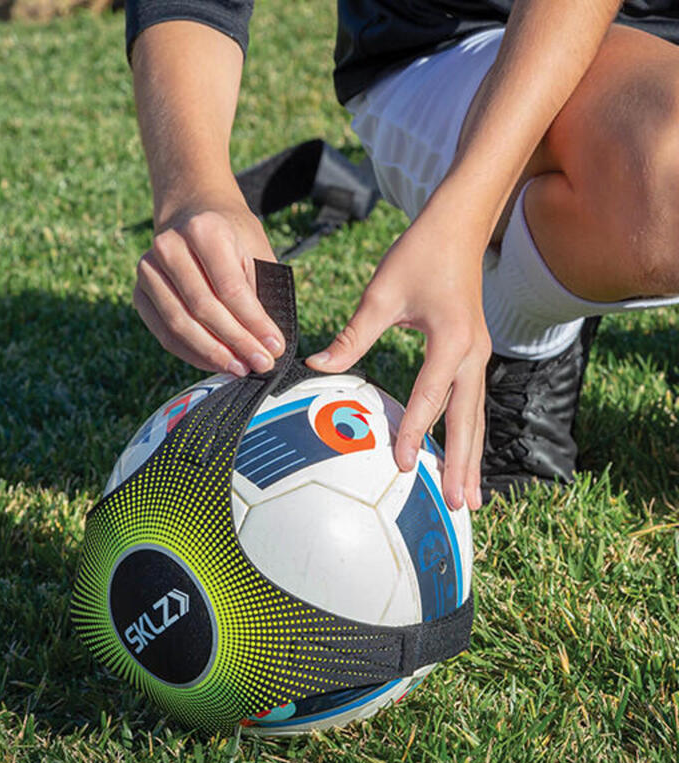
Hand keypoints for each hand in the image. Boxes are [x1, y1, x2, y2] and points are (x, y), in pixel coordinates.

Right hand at [133, 200, 285, 375]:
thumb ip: (260, 292)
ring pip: (180, 325)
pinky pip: (164, 333)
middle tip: (260, 364)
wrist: (193, 214)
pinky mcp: (139, 292)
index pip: (230, 288)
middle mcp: (169, 246)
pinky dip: (192, 353)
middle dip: (236, 342)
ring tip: (239, 368)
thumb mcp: (255, 250)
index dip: (253, 323)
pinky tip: (215, 362)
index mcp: (204, 230)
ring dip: (212, 353)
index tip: (274, 348)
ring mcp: (148, 270)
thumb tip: (268, 343)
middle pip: (203, 308)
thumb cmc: (231, 237)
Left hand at [306, 204, 490, 511]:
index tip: (403, 464)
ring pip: (475, 416)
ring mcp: (478, 355)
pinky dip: (469, 433)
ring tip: (471, 497)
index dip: (415, 431)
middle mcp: (473, 353)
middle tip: (460, 505)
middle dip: (462, 463)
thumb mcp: (381, 294)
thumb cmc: (420, 254)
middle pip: (466, 418)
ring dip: (472, 456)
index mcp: (451, 339)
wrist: (459, 226)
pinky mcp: (474, 353)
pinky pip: (472, 402)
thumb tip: (316, 364)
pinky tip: (465, 455)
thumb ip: (352, 336)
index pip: (430, 395)